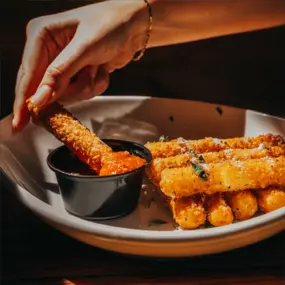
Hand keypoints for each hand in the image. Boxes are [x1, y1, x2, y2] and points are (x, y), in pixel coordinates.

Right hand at [13, 0, 148, 131]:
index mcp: (42, 36)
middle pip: (46, 88)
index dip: (23, 101)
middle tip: (79, 84)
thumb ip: (60, 73)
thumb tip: (39, 98)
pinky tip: (102, 69)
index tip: (19, 123)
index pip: (28, 75)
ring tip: (97, 66)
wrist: (133, 27)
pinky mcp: (77, 73)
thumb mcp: (84, 48)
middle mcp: (49, 51)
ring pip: (67, 94)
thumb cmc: (110, 25)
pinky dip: (95, 85)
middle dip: (67, 90)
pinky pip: (82, 92)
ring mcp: (63, 64)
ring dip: (86, 86)